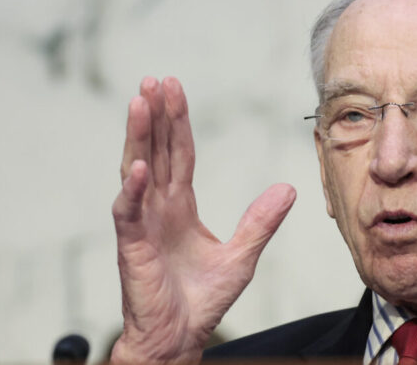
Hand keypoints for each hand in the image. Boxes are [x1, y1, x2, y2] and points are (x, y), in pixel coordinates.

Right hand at [110, 77, 295, 363]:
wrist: (180, 336)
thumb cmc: (202, 299)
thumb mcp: (242, 256)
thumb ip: (261, 222)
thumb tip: (288, 189)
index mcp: (179, 206)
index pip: (180, 155)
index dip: (178, 122)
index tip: (174, 89)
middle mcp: (157, 207)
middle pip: (157, 152)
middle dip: (156, 116)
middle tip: (155, 80)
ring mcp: (142, 224)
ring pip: (136, 171)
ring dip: (138, 137)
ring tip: (140, 102)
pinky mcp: (133, 246)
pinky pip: (129, 212)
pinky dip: (132, 189)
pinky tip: (138, 165)